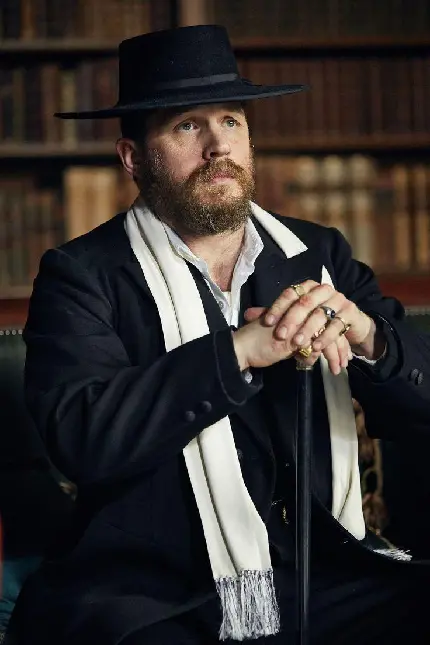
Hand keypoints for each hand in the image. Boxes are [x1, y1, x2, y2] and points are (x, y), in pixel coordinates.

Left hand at [242, 280, 376, 372]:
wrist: (349, 324)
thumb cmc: (318, 321)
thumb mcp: (295, 318)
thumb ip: (274, 315)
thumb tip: (247, 314)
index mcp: (308, 287)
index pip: (290, 293)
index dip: (278, 307)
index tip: (267, 322)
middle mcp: (323, 289)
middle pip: (304, 303)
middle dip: (291, 320)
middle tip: (281, 336)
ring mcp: (339, 300)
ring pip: (320, 315)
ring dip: (308, 331)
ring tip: (297, 345)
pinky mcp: (350, 312)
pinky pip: (336, 326)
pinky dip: (325, 337)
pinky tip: (316, 347)